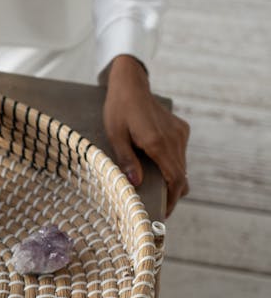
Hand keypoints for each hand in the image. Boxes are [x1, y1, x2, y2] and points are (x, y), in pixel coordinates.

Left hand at [103, 54, 189, 216]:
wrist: (131, 84)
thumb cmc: (118, 109)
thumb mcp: (115, 135)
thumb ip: (126, 160)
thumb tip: (135, 183)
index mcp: (158, 142)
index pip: (175, 179)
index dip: (171, 199)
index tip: (163, 213)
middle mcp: (174, 138)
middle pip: (182, 176)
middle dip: (172, 194)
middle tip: (157, 207)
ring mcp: (180, 133)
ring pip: (182, 166)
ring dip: (172, 179)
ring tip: (155, 190)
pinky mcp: (181, 128)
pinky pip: (180, 154)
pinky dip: (172, 165)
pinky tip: (156, 167)